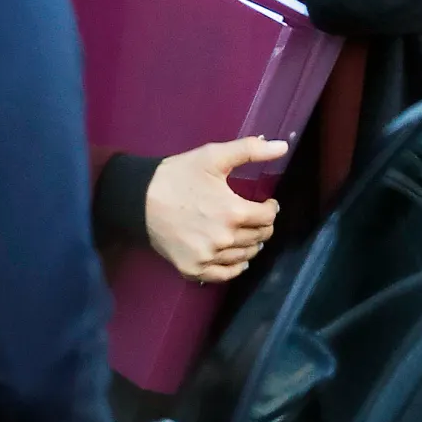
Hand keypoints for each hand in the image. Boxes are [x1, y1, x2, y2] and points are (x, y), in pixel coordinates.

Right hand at [145, 137, 286, 283]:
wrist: (139, 199)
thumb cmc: (178, 175)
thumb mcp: (213, 155)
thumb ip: (250, 150)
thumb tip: (283, 146)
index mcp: (234, 212)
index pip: (268, 217)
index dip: (270, 208)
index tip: (267, 203)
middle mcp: (224, 240)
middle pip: (258, 238)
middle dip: (262, 226)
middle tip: (256, 218)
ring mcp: (208, 257)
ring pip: (244, 257)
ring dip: (250, 245)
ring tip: (247, 235)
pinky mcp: (193, 269)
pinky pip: (224, 275)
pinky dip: (234, 267)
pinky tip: (237, 259)